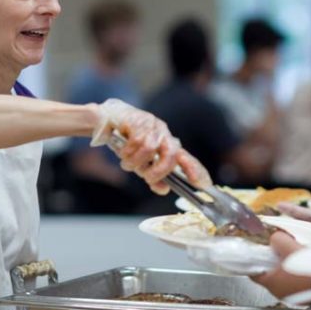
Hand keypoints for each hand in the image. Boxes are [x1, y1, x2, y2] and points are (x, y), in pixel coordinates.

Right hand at [91, 99, 209, 193]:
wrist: (108, 120)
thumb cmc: (128, 143)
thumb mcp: (142, 163)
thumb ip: (153, 176)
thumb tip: (163, 189)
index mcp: (168, 145)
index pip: (187, 159)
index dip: (196, 170)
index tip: (202, 184)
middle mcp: (164, 135)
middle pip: (170, 155)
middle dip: (157, 171)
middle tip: (146, 177)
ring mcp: (153, 126)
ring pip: (149, 150)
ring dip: (135, 162)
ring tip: (127, 162)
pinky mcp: (139, 121)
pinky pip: (136, 142)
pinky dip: (127, 152)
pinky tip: (123, 151)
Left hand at [250, 231, 310, 298]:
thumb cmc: (308, 270)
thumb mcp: (288, 247)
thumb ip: (277, 239)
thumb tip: (275, 238)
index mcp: (270, 282)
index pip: (252, 271)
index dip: (255, 259)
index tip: (259, 251)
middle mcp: (278, 292)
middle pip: (270, 272)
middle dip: (275, 260)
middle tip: (281, 249)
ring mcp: (292, 295)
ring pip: (285, 277)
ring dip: (289, 266)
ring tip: (296, 255)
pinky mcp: (304, 296)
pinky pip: (297, 282)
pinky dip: (299, 273)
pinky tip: (306, 264)